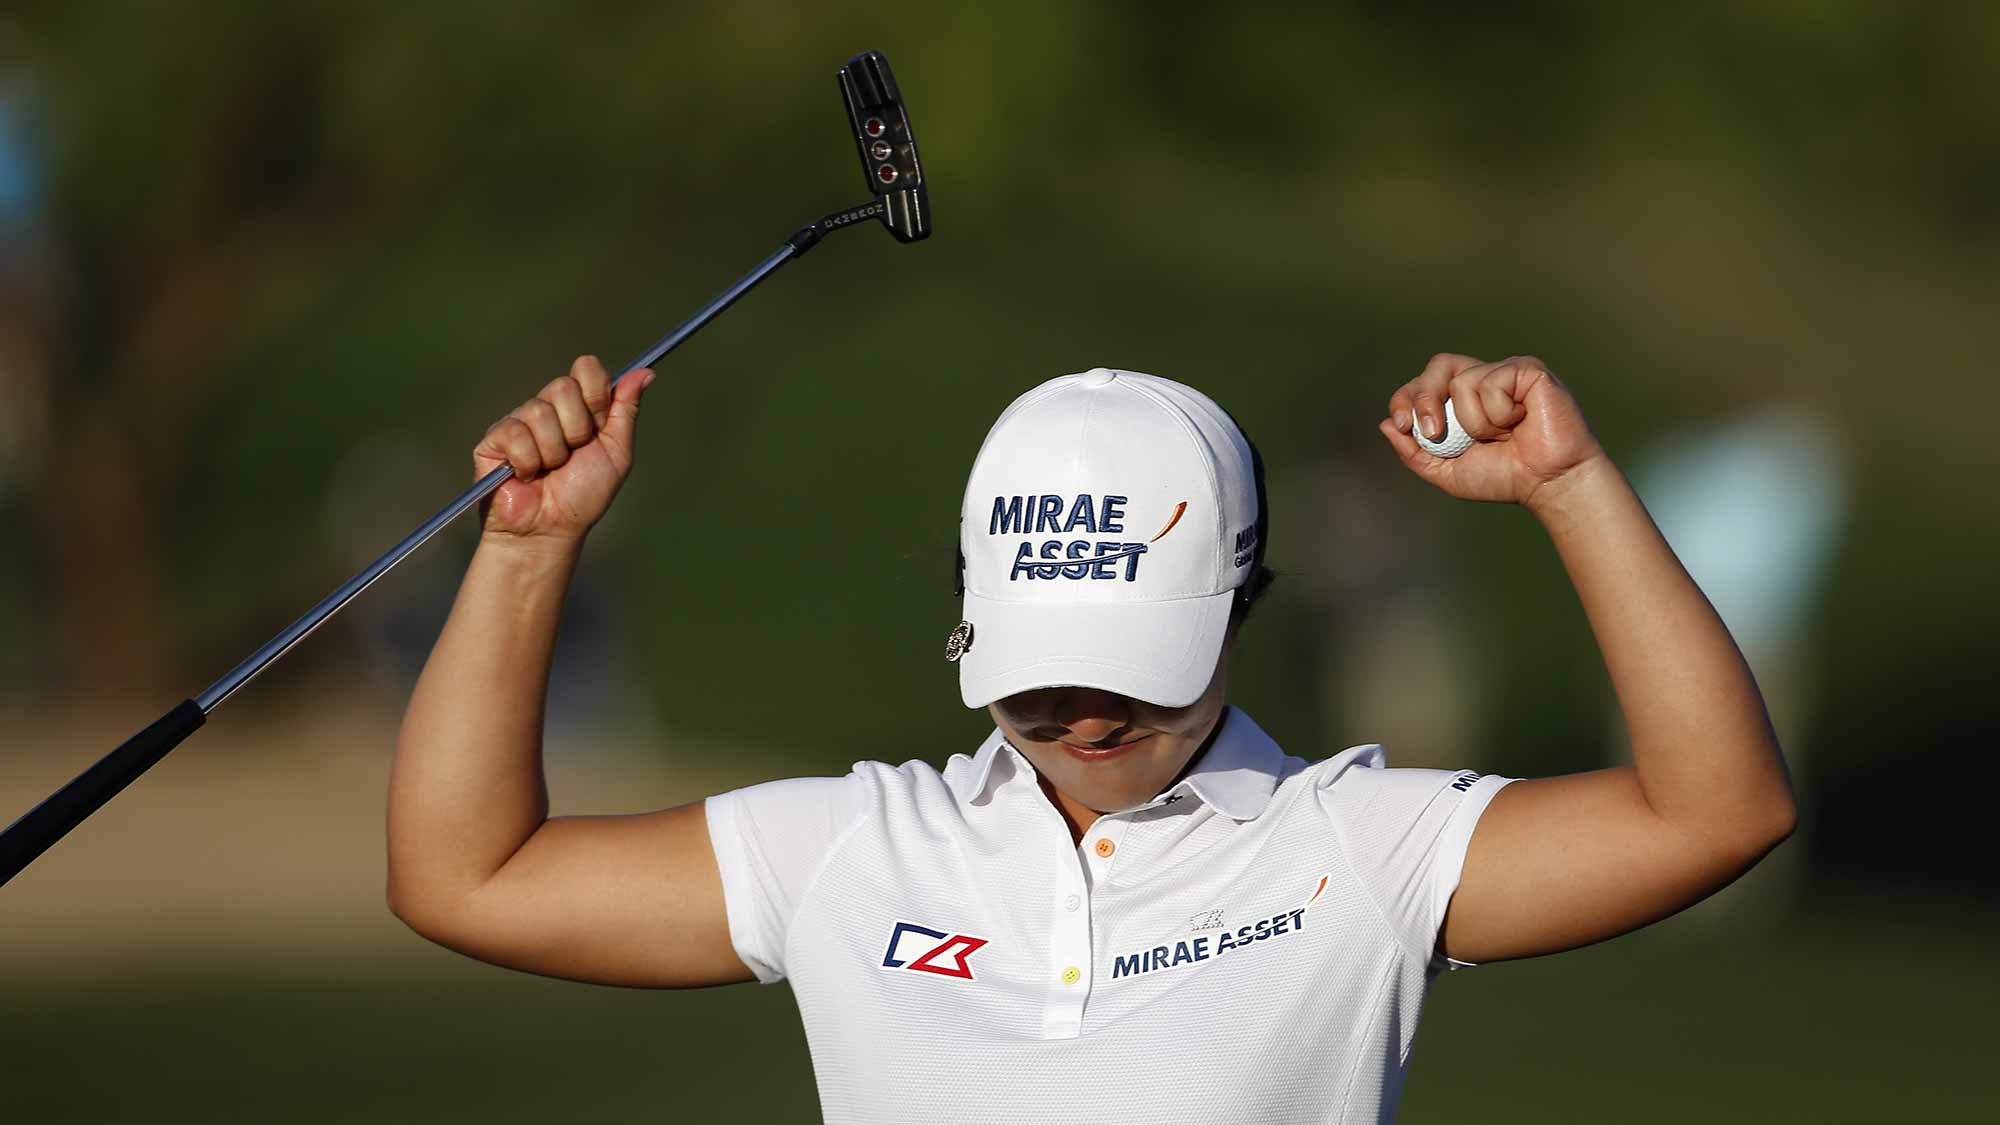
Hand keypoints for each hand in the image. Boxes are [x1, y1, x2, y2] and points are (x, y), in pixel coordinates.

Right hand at [474, 355, 653, 544]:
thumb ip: (627, 411)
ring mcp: (520, 420)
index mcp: (579, 407)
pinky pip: (516, 433)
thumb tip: (646, 372)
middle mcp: (548, 408)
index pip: (587, 368)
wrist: (550, 529)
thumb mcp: (616, 453)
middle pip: (563, 386)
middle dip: (576, 428)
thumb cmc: (584, 495)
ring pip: (540, 411)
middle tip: (573, 455)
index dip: (596, 394)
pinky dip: (528, 461)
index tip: (599, 424)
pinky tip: (527, 475)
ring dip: (553, 451)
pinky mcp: (495, 437)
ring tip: (549, 471)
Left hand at [1378, 353, 1606, 508]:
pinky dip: (1500, 413)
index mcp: (1460, 400)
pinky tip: (1521, 422)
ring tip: (1502, 435)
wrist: (1547, 483)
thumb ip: (1414, 451)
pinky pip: (1493, 382)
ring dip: (1475, 421)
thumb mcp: (1447, 471)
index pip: (1422, 383)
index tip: (1401, 424)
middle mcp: (1482, 379)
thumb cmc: (1505, 477)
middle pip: (1437, 365)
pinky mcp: (1527, 370)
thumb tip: (1386, 424)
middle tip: (1434, 430)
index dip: (1406, 397)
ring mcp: (1505, 371)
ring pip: (1463, 381)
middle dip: (1425, 397)